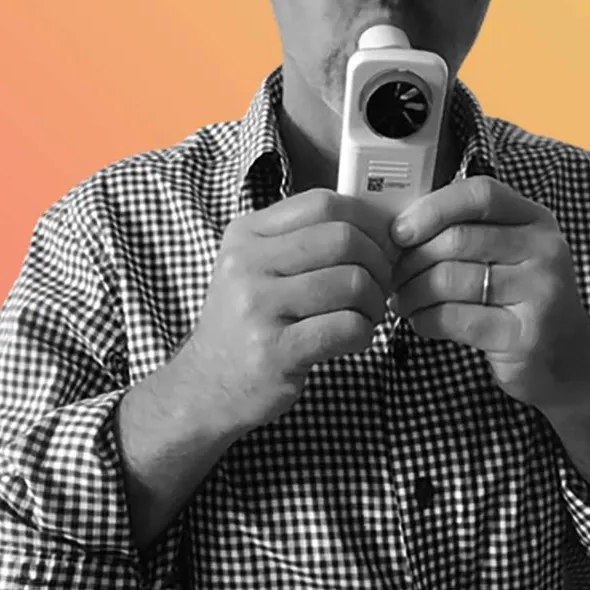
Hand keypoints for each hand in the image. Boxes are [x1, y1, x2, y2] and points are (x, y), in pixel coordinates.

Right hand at [180, 188, 397, 431]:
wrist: (208, 386)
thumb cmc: (246, 324)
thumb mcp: (255, 268)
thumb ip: (303, 240)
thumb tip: (375, 224)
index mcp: (246, 235)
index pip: (322, 203)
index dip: (366, 220)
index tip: (381, 242)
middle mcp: (247, 265)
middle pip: (343, 239)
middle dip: (378, 262)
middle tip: (381, 284)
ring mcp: (258, 307)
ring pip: (352, 282)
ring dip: (375, 302)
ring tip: (366, 315)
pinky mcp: (276, 350)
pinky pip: (348, 326)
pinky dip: (365, 333)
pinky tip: (354, 339)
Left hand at [389, 175, 589, 406]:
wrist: (569, 362)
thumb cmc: (523, 302)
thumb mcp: (510, 255)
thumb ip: (470, 232)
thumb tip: (402, 228)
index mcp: (537, 221)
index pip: (480, 194)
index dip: (432, 208)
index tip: (400, 231)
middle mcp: (544, 251)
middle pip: (456, 240)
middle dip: (411, 260)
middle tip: (394, 276)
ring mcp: (539, 294)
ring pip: (449, 280)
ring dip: (412, 292)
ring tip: (403, 301)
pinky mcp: (523, 335)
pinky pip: (454, 318)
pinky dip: (425, 319)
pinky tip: (421, 321)